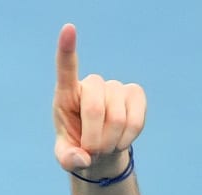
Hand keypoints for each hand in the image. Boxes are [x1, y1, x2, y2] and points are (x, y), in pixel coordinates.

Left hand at [53, 23, 145, 173]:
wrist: (100, 151)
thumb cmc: (78, 149)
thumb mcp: (66, 158)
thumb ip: (68, 159)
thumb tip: (83, 158)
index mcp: (66, 95)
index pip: (66, 69)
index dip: (67, 49)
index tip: (68, 28)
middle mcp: (91, 85)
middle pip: (95, 108)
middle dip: (94, 139)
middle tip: (92, 151)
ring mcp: (115, 87)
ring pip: (117, 118)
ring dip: (110, 142)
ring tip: (105, 146)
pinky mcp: (135, 94)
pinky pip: (135, 119)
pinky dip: (127, 138)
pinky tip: (120, 140)